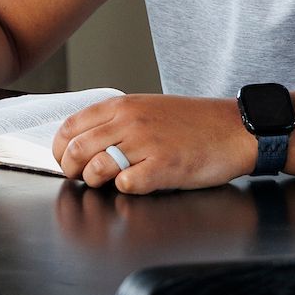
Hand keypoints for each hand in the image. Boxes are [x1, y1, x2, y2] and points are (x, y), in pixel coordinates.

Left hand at [50, 93, 258, 192]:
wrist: (234, 129)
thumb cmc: (193, 122)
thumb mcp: (148, 107)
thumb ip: (116, 120)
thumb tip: (83, 141)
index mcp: (121, 105)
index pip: (69, 127)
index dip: (59, 149)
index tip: (64, 160)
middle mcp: (129, 122)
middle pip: (75, 150)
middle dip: (71, 170)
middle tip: (81, 179)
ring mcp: (146, 144)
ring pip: (96, 168)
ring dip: (95, 182)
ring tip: (108, 183)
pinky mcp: (164, 167)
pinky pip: (126, 184)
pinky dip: (124, 189)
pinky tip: (135, 184)